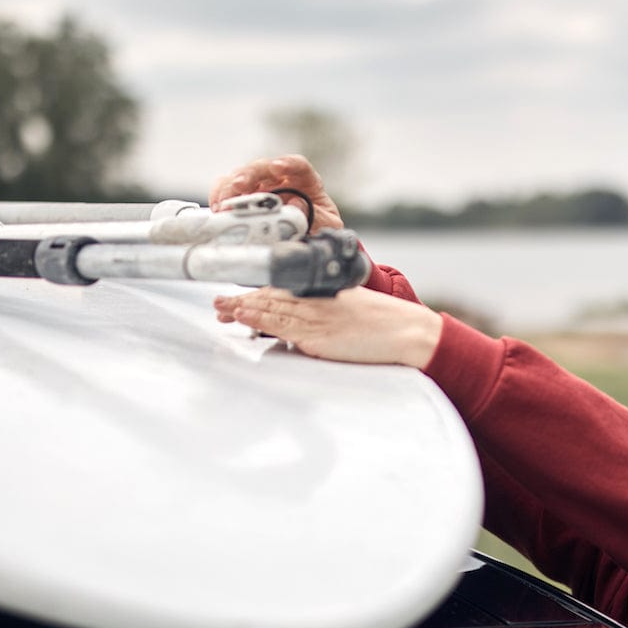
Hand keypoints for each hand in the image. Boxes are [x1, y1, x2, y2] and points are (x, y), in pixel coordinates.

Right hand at [209, 154, 342, 230]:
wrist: (307, 242)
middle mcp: (280, 180)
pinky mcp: (243, 197)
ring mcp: (260, 187)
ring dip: (230, 187)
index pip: (298, 165)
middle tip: (240, 185)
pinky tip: (218, 207)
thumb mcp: (325, 226)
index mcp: (305, 181)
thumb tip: (296, 204)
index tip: (278, 167)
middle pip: (262, 168)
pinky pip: (227, 188)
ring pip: (241, 176)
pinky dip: (220, 195)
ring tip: (225, 203)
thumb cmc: (318, 229)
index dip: (288, 163)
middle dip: (250, 174)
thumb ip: (316, 216)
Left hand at [214, 286, 442, 368]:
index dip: (260, 293)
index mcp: (326, 295)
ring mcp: (316, 318)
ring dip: (243, 308)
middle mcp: (317, 302)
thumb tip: (313, 330)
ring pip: (271, 309)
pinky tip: (242, 316)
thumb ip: (332, 316)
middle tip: (219, 302)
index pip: (285, 291)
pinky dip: (259, 319)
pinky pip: (282, 326)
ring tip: (221, 308)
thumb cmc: (388, 325)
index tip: (242, 297)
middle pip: (272, 297)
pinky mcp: (318, 336)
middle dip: (243, 300)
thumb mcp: (355, 312)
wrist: (408, 332)